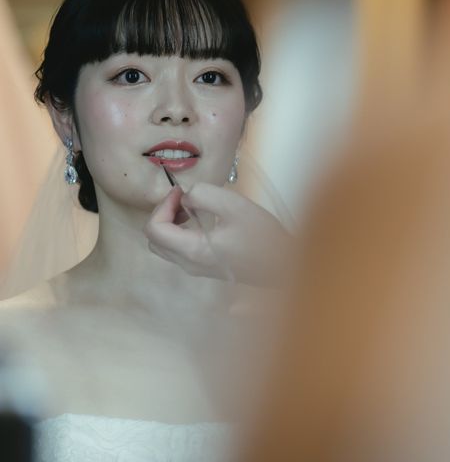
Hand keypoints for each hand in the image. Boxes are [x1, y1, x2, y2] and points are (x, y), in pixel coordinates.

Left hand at [144, 183, 293, 286]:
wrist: (284, 265)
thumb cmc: (262, 236)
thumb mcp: (234, 205)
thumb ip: (203, 195)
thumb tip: (187, 196)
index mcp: (192, 250)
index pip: (154, 229)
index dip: (162, 205)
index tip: (181, 192)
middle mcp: (189, 264)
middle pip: (154, 241)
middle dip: (162, 214)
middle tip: (183, 198)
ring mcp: (197, 269)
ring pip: (165, 247)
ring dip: (171, 223)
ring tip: (192, 207)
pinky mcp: (206, 268)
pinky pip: (179, 251)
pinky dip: (180, 232)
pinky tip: (201, 220)